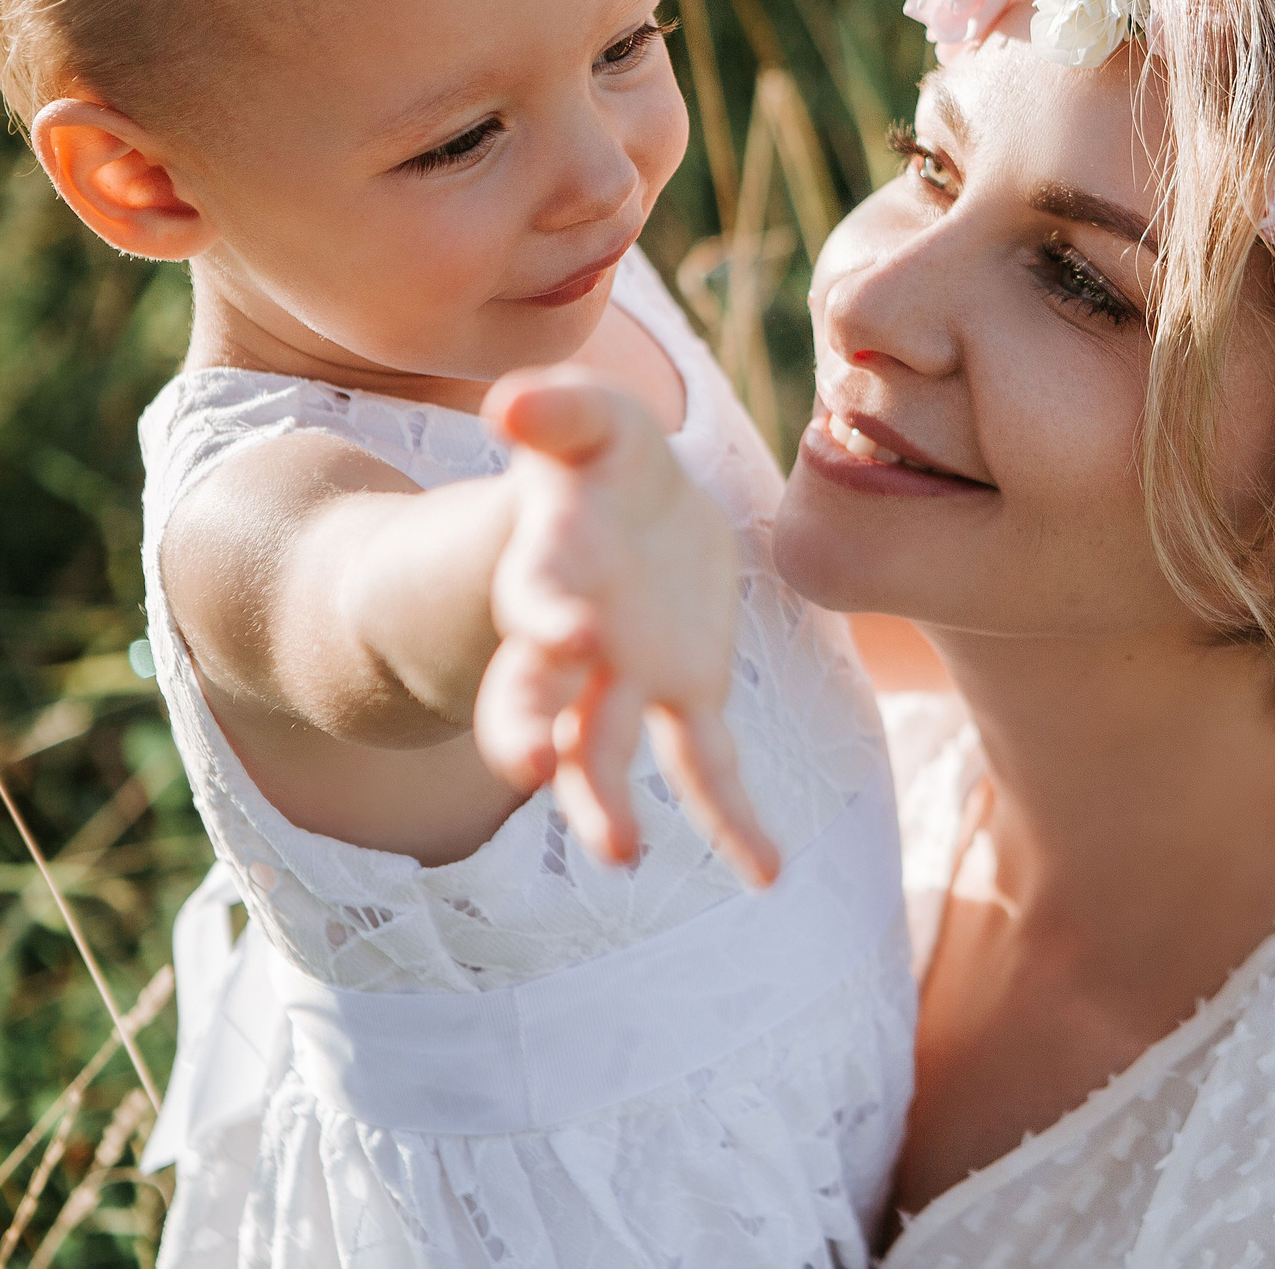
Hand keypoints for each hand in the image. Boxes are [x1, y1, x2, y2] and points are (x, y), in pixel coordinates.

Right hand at [470, 369, 779, 884]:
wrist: (633, 504)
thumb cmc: (602, 458)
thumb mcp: (589, 417)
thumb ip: (555, 408)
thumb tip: (509, 399)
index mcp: (552, 564)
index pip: (538, 596)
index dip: (548, 613)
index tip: (566, 635)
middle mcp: (577, 636)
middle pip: (540, 694)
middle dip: (531, 728)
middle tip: (530, 767)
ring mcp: (625, 677)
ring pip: (604, 748)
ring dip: (602, 798)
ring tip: (618, 852)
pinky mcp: (684, 695)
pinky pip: (706, 768)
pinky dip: (733, 819)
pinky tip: (765, 874)